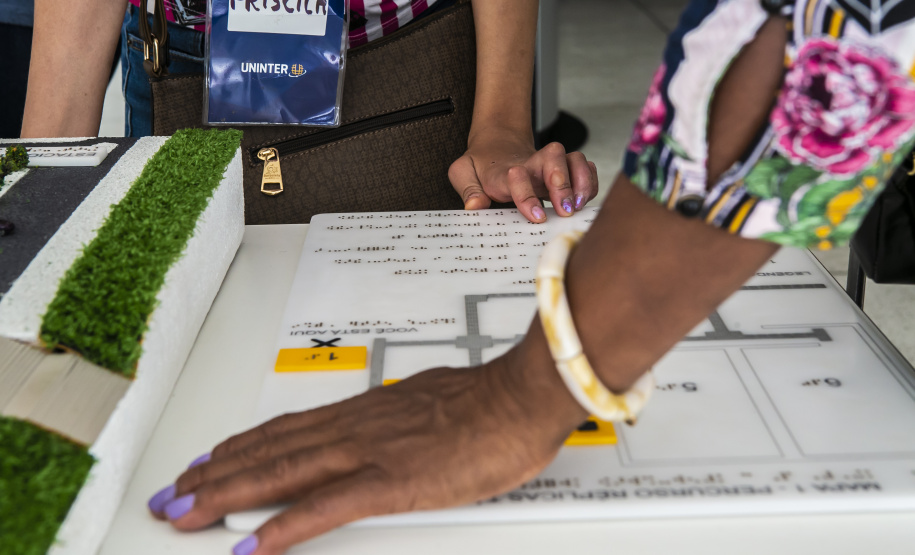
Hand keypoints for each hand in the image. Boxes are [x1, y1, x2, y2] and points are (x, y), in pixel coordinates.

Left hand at [148, 347, 584, 554]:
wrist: (517, 399)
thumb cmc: (485, 404)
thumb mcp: (431, 407)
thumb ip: (402, 423)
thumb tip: (394, 435)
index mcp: (364, 413)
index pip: (287, 430)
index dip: (241, 447)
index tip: (209, 460)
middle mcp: (353, 428)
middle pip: (269, 451)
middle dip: (214, 475)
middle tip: (173, 493)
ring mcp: (366, 454)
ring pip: (280, 473)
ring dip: (226, 494)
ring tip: (185, 511)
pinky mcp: (388, 484)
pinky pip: (322, 509)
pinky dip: (281, 528)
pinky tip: (250, 547)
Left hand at [448, 128, 598, 222]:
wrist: (496, 146)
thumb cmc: (481, 165)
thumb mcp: (462, 173)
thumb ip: (467, 189)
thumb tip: (475, 206)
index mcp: (505, 170)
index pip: (517, 176)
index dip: (527, 195)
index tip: (535, 216)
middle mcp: (532, 164)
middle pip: (554, 158)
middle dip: (562, 183)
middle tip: (565, 209)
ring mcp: (550, 165)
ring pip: (575, 159)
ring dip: (582, 181)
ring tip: (579, 205)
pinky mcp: (565, 169)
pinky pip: (586, 168)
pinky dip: (591, 182)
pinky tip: (586, 200)